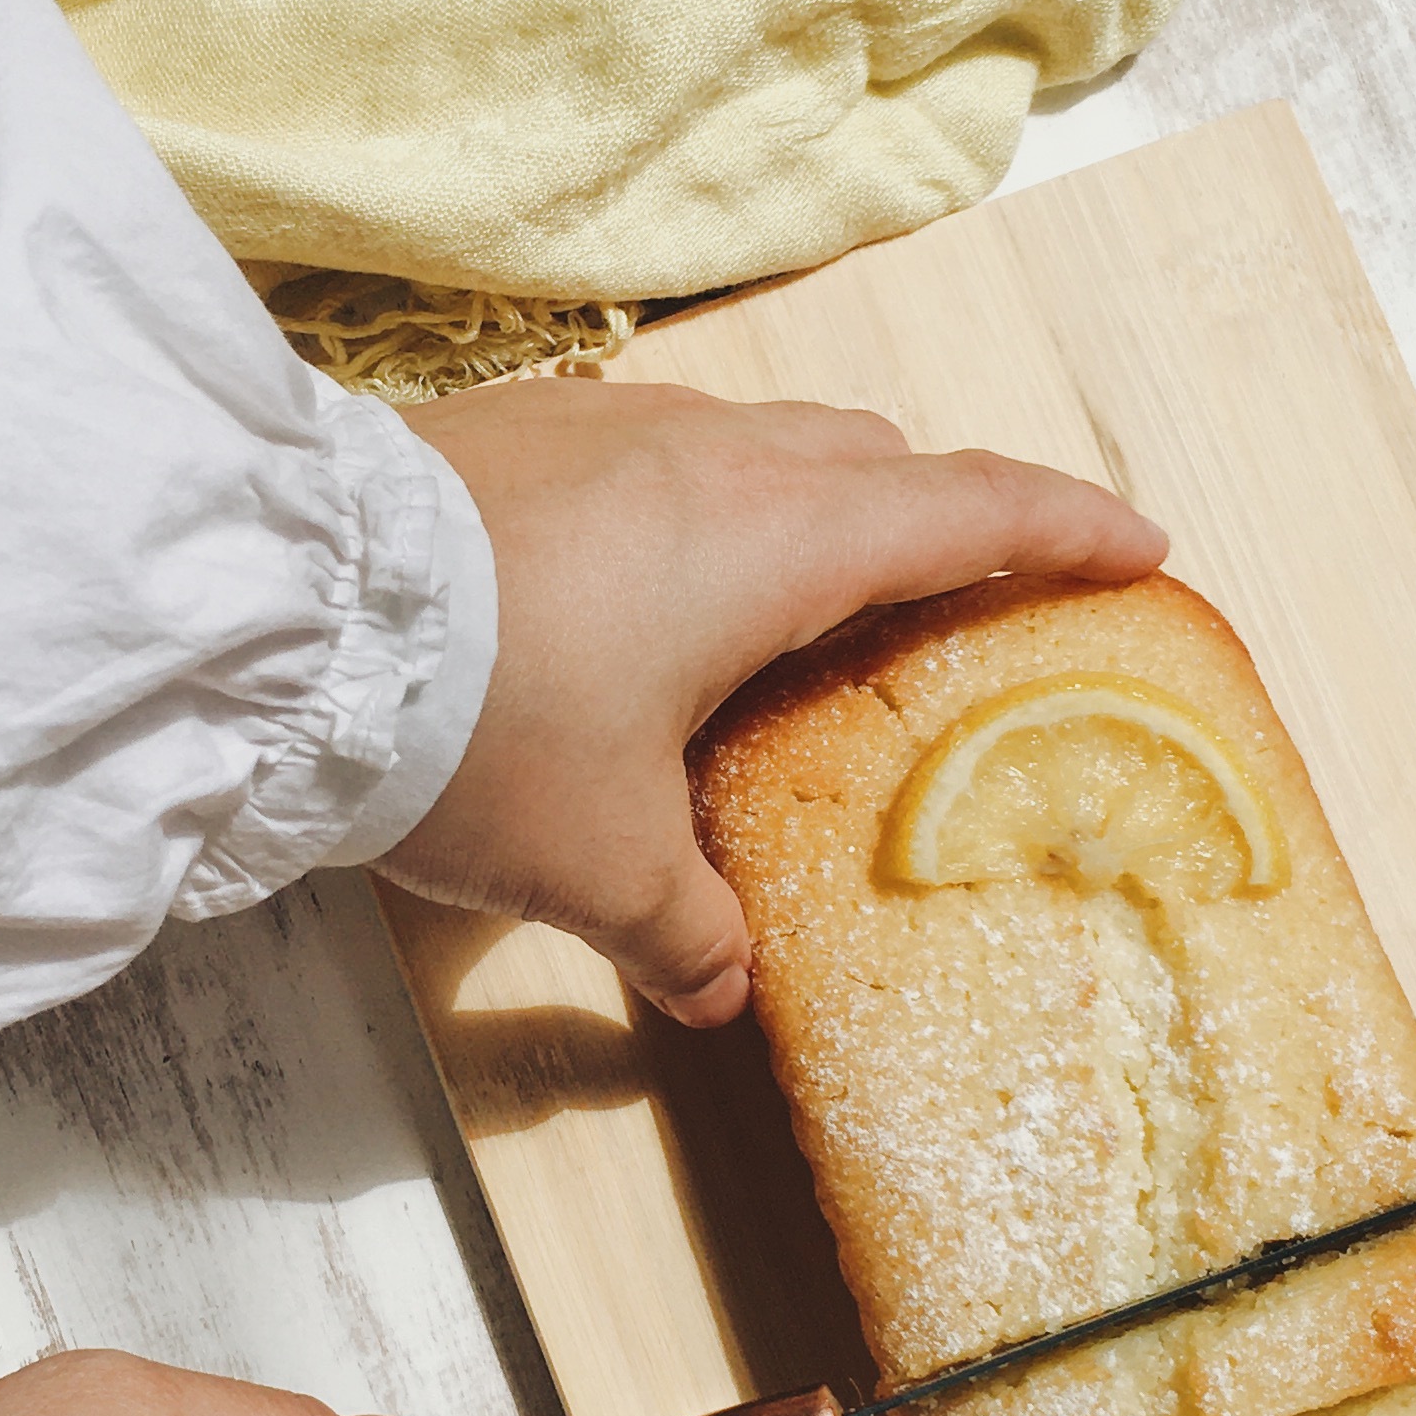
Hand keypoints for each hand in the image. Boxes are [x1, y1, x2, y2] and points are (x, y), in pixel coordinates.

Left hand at [389, 383, 1164, 1025]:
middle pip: (867, 458)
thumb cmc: (474, 727)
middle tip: (962, 584)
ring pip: (756, 440)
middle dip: (933, 511)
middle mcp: (707, 457)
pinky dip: (697, 502)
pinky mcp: (510, 429)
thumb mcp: (593, 863)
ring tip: (802, 589)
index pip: (966, 511)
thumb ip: (680, 928)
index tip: (1137, 543)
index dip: (1062, 528)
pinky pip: (651, 450)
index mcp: (774, 540)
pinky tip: (645, 582)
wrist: (278, 617)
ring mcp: (602, 426)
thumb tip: (722, 989)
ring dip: (806, 499)